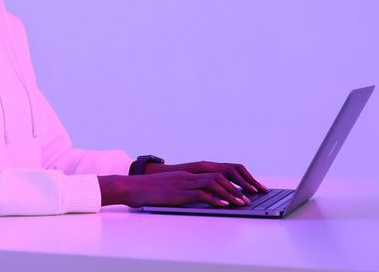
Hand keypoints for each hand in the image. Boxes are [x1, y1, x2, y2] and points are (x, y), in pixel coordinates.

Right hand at [99, 170, 255, 207]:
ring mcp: (183, 183)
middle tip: (248, 198)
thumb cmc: (147, 191)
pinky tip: (223, 205)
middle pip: (218, 176)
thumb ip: (182, 191)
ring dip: (229, 194)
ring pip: (213, 184)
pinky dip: (214, 199)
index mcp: (186, 175)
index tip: (243, 191)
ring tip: (241, 203)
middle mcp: (187, 176)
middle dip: (236, 187)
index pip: (214, 174)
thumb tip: (196, 199)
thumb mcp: (168, 189)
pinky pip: (200, 194)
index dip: (231, 182)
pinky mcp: (178, 193)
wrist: (130, 187)